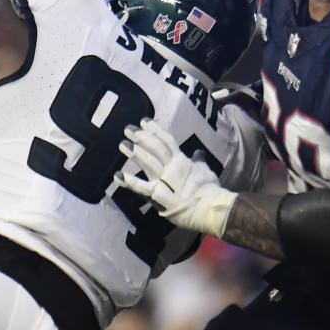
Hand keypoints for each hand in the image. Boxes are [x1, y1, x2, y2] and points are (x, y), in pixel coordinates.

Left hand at [115, 118, 236, 237]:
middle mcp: (172, 168)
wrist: (211, 208)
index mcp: (181, 161)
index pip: (167, 141)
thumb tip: (199, 153)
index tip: (144, 121)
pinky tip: (118, 176)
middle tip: (128, 129)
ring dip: (136, 153)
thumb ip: (199, 161)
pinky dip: (130, 182)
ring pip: (149, 163)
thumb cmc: (209, 190)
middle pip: (156, 148)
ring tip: (123, 144)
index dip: (156, 130)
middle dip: (142, 137)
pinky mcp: (159, 195)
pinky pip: (142, 188)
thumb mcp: (205, 171)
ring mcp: (165, 181)